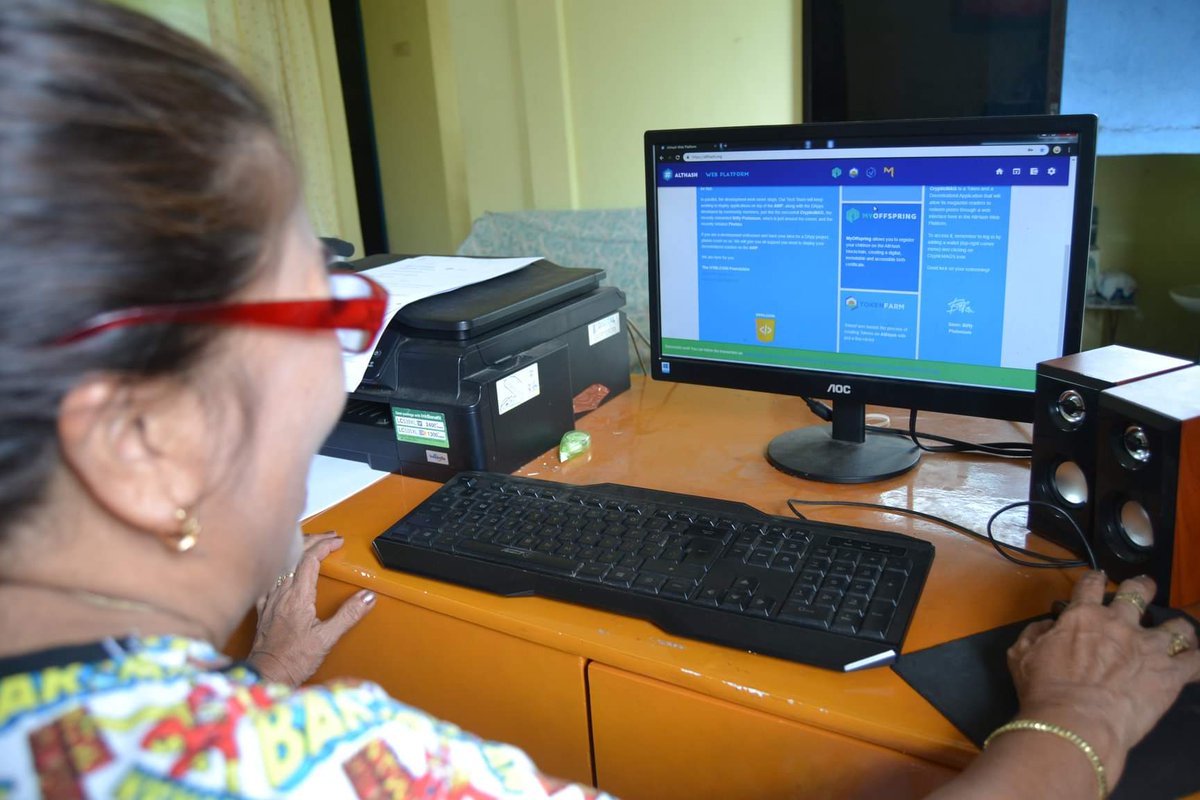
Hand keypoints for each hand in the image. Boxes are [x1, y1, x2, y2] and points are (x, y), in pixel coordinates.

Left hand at [248, 532, 375, 686]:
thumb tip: (367, 597)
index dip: (324, 546)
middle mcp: (281, 593)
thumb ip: (348, 615)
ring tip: (311, 546)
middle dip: (313, 541)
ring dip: (298, 551)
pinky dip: (281, 568)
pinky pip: (270, 579)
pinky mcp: (263, 609)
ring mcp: (270, 600)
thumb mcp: (327, 638)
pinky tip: (284, 571)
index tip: (338, 542)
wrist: (267, 675)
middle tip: (330, 537)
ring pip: (282, 564)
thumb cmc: (293, 660)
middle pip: (295, 556)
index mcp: (297, 596)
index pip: (309, 559)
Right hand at [1006, 571, 1199, 784]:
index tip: (1098, 579)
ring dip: (1178, 629)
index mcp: (1083, 616)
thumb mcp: (1021, 656)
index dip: (1095, 579)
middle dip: (1142, 588)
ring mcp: (1149, 647)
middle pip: (1138, 593)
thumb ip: (1035, 634)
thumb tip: (1048, 626)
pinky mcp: (1171, 674)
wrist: (1075, 721)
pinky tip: (1198, 662)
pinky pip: (1197, 663)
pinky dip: (1199, 661)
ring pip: (1177, 627)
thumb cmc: (1044, 689)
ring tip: (1179, 633)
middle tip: (1143, 590)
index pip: (1091, 585)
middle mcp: (1119, 624)